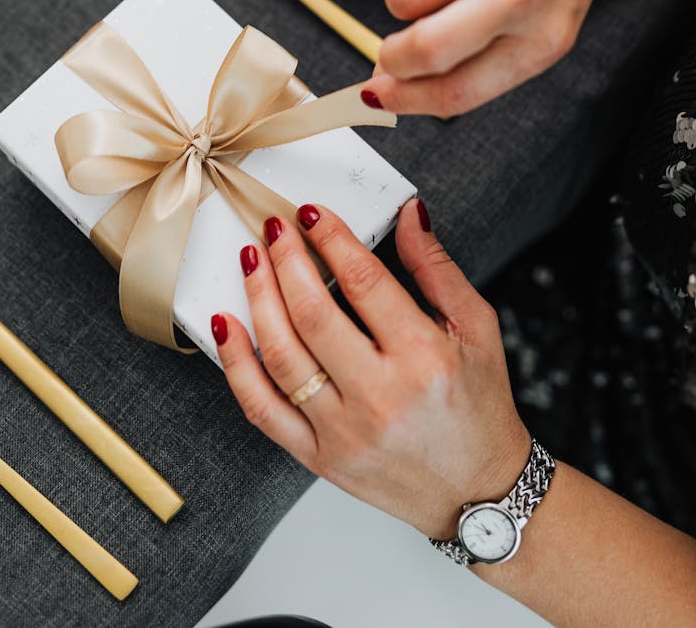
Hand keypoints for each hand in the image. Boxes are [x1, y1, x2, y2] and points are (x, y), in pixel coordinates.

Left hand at [212, 200, 528, 539]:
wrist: (477, 492)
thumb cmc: (478, 405)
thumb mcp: (476, 328)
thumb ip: (436, 267)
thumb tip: (409, 213)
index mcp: (424, 357)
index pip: (365, 282)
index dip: (331, 239)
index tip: (310, 212)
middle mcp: (382, 396)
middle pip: (314, 314)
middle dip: (287, 259)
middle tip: (273, 226)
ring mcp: (345, 432)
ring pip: (283, 356)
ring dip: (258, 299)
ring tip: (251, 260)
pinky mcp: (319, 458)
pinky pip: (263, 409)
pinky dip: (236, 365)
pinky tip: (226, 324)